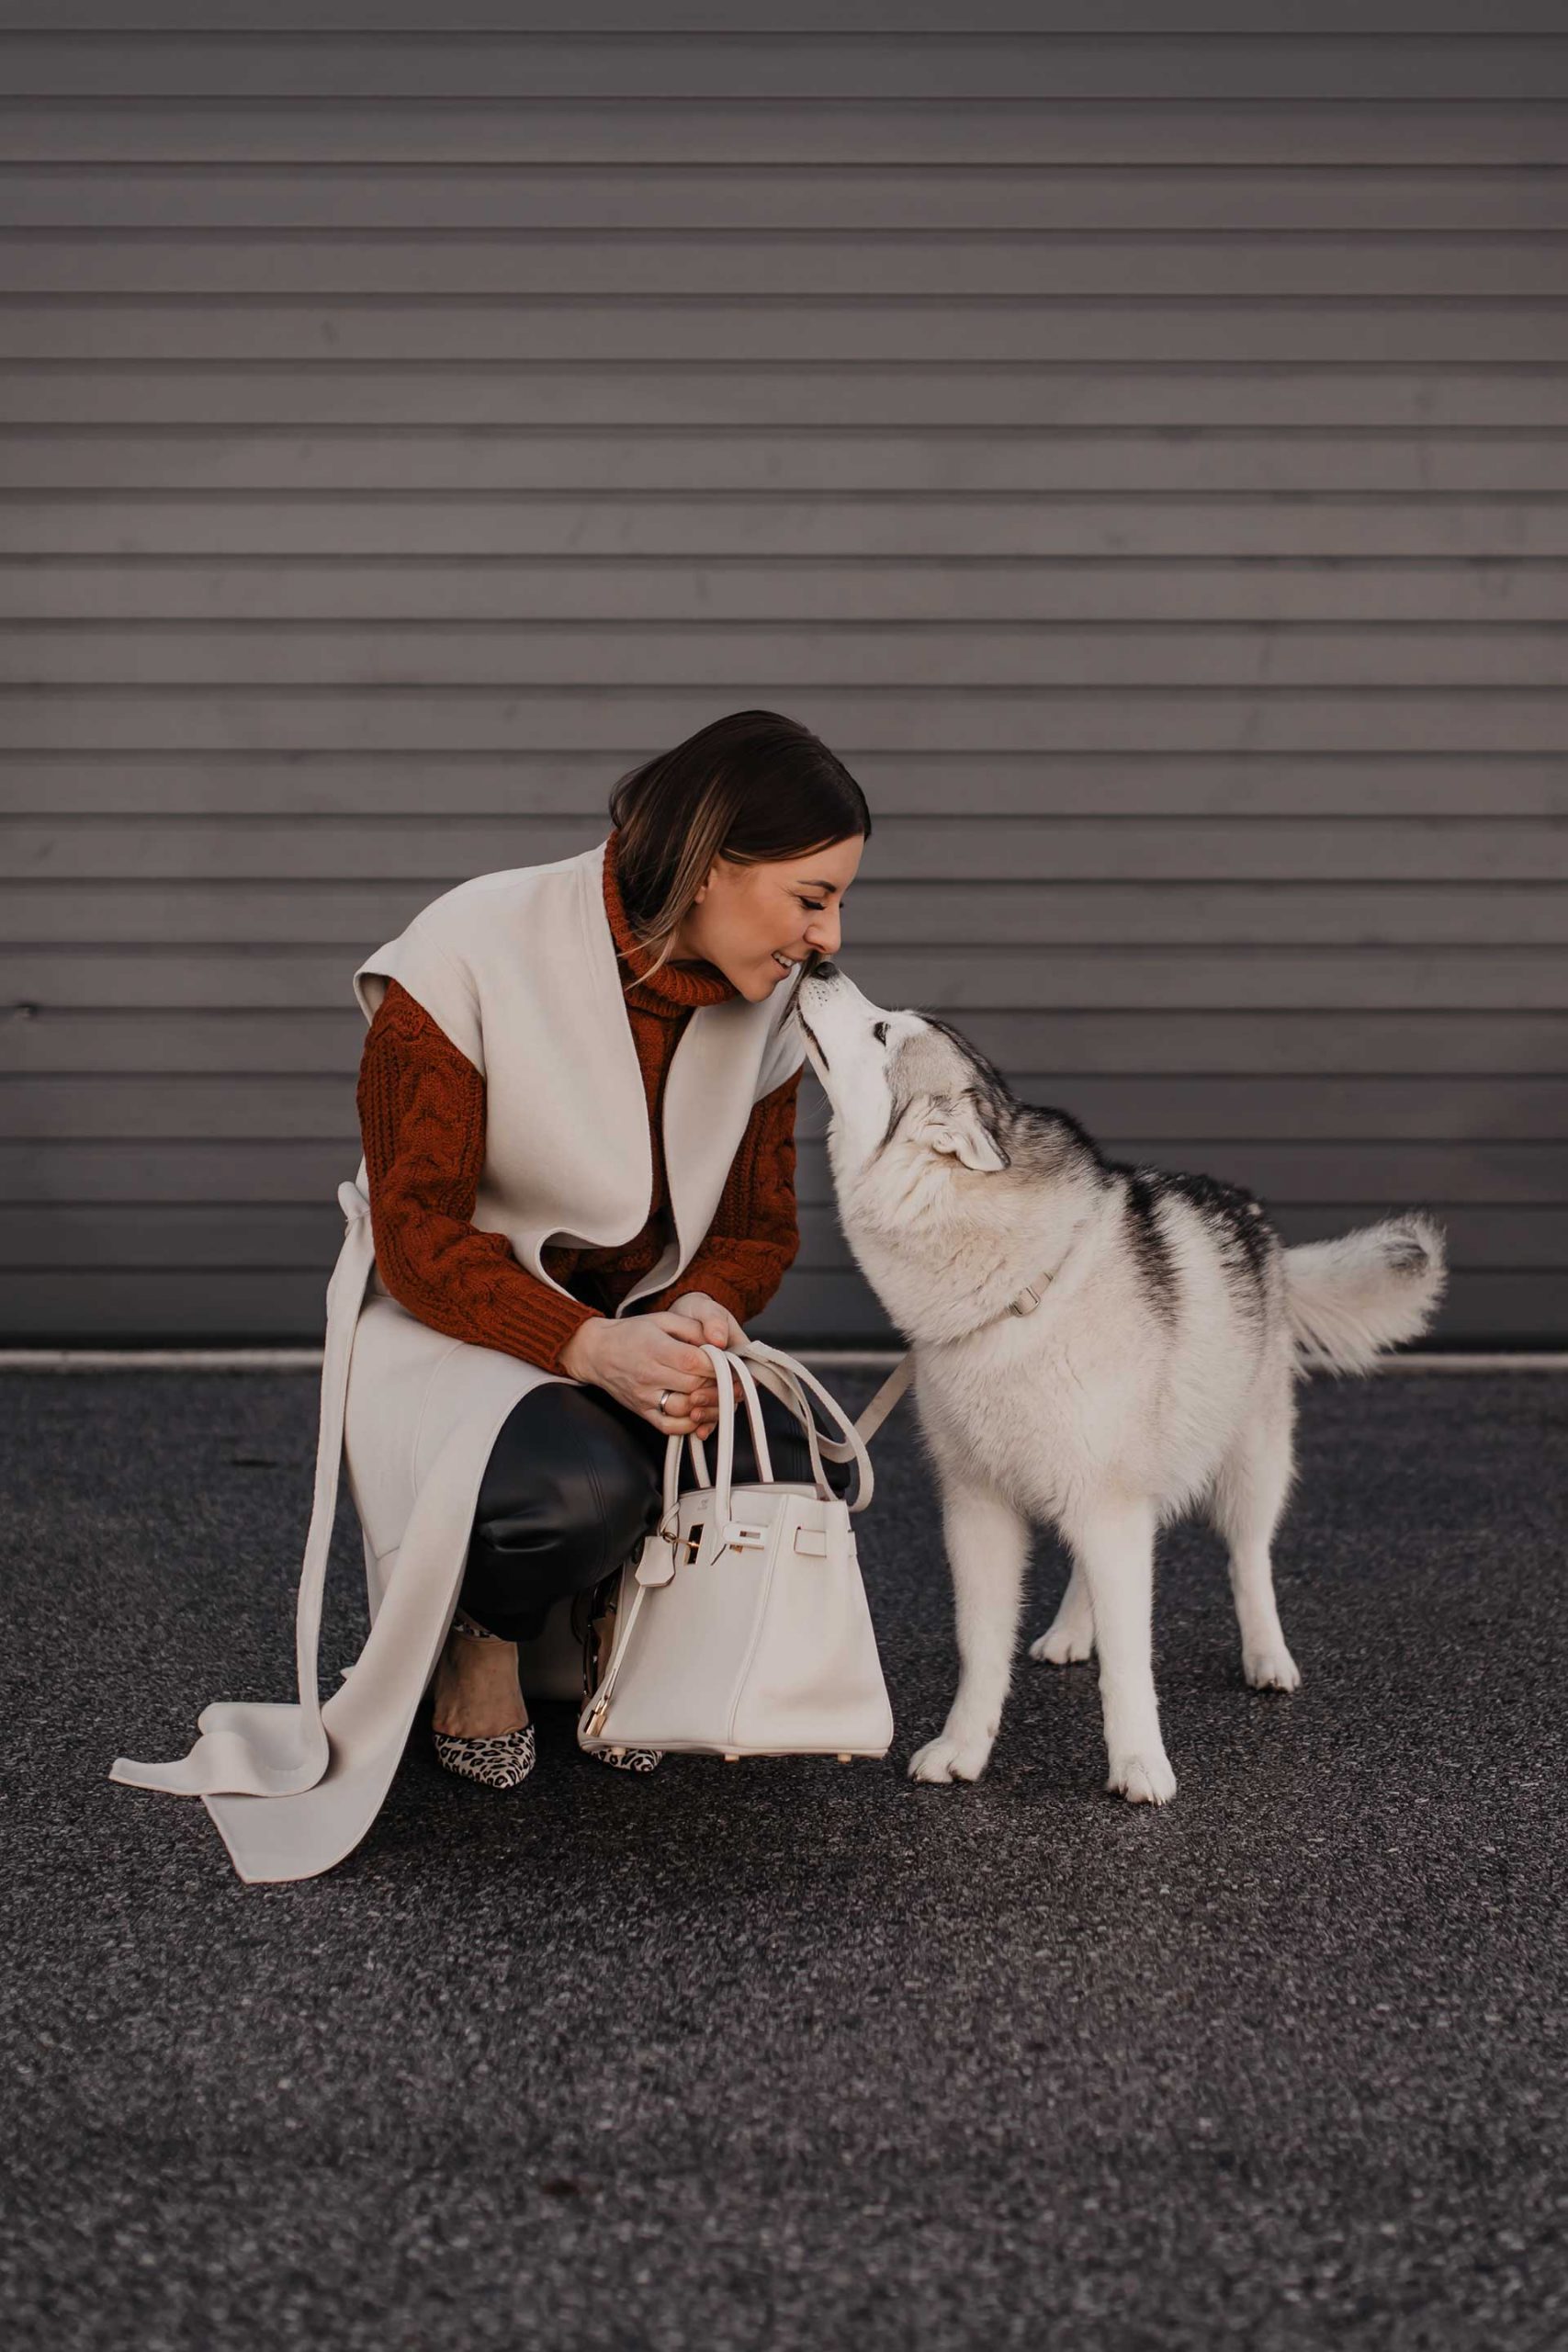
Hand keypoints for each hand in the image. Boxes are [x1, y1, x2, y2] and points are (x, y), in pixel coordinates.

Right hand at [558, 1293, 745, 1439]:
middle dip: (718, 1384)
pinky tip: (700, 1414)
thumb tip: (720, 1341)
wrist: (595, 1352)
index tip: (730, 1363)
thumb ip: (692, 1328)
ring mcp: (645, 1397)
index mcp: (655, 1348)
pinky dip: (689, 1425)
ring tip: (720, 1396)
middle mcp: (649, 1375)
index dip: (717, 1365)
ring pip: (685, 1409)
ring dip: (707, 1406)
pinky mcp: (642, 1412)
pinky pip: (669, 1426)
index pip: (694, 1362)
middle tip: (732, 1381)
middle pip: (694, 1386)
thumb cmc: (631, 1333)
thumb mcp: (662, 1319)